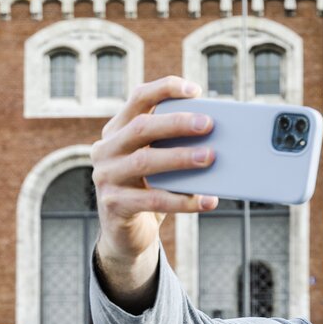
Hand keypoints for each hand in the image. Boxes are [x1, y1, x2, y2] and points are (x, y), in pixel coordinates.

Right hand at [90, 77, 218, 307]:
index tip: (195, 90)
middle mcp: (105, 149)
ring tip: (211, 157)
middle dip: (177, 123)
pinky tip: (208, 200)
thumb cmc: (149, 189)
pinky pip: (153, 200)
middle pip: (141, 127)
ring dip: (181, 158)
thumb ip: (173, 145)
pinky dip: (183, 200)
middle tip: (208, 124)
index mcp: (117, 130)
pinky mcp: (113, 205)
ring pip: (145, 162)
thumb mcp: (157, 162)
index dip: (165, 89)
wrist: (126, 234)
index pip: (138, 98)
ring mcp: (106, 177)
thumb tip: (216, 135)